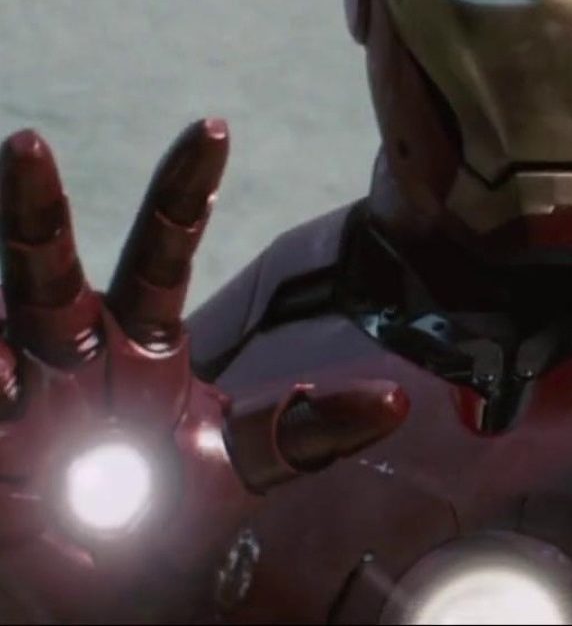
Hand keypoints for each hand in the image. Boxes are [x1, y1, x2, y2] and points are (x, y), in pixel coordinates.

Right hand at [0, 121, 408, 621]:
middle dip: (34, 206)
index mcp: (146, 343)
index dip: (186, 190)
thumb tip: (398, 404)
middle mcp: (73, 353)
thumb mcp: (248, 464)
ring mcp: (15, 394)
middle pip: (47, 265)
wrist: (115, 584)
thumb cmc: (177, 508)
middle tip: (29, 144)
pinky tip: (2, 380)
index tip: (215, 126)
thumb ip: (312, 431)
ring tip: (5, 349)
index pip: (164, 248)